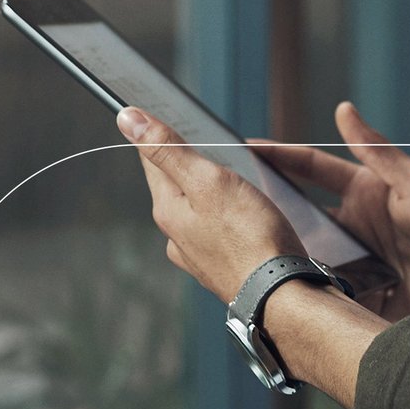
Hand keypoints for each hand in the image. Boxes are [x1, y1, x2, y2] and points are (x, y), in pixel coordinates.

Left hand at [117, 107, 306, 303]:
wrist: (281, 296)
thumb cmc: (250, 237)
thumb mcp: (208, 180)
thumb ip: (168, 150)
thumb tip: (128, 119)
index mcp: (168, 210)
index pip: (152, 159)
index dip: (158, 132)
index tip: (167, 111)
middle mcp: (176, 236)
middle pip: (176, 184)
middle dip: (192, 162)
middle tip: (213, 143)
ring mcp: (199, 255)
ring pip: (198, 210)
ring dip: (212, 192)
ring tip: (237, 180)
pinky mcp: (224, 267)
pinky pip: (219, 231)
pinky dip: (228, 217)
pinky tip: (248, 216)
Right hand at [250, 102, 409, 328]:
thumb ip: (377, 152)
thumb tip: (344, 108)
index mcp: (368, 194)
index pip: (313, 170)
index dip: (280, 159)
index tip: (244, 149)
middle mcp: (358, 229)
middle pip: (301, 215)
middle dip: (267, 209)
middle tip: (228, 202)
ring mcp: (358, 266)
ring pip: (306, 256)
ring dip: (282, 254)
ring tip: (243, 248)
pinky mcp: (362, 300)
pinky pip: (325, 295)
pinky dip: (304, 293)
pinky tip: (278, 291)